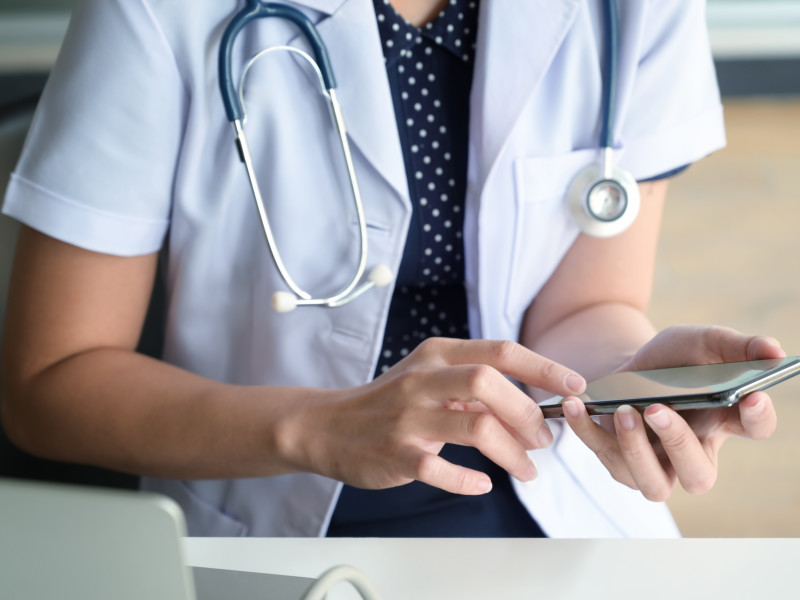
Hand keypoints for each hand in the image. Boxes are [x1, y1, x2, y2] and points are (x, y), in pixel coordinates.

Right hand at [283, 338, 585, 494]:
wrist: (328, 425)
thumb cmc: (388, 400)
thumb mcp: (427, 375)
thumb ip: (473, 384)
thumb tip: (531, 404)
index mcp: (438, 354)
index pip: (500, 351)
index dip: (543, 367)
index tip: (574, 385)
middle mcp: (424, 379)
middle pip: (490, 383)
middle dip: (527, 412)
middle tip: (543, 437)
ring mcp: (409, 417)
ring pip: (476, 428)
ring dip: (512, 452)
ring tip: (527, 469)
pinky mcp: (398, 454)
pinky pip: (444, 470)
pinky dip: (471, 481)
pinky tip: (482, 483)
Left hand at [562, 325, 782, 500]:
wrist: (625, 369)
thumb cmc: (671, 360)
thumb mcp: (700, 342)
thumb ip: (736, 346)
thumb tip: (774, 350)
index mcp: (725, 421)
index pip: (755, 427)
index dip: (757, 416)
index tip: (751, 396)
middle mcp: (693, 453)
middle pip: (698, 475)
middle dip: (678, 444)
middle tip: (659, 409)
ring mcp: (654, 465)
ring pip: (652, 483)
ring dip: (634, 446)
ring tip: (624, 408)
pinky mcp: (617, 461)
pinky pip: (602, 456)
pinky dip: (585, 430)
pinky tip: (576, 404)